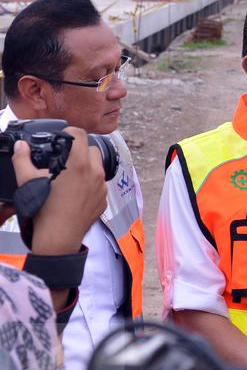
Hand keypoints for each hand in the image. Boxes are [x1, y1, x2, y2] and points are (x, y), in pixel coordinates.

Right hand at [15, 130, 106, 254]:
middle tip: (65, 157)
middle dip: (80, 150)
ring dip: (87, 166)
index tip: (62, 137)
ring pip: (98, 167)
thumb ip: (22, 159)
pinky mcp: (103, 200)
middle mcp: (95, 173)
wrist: (58, 237)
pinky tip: (76, 190)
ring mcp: (102, 187)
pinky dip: (90, 183)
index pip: (80, 135)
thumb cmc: (44, 210)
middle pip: (92, 149)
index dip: (69, 132)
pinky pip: (100, 185)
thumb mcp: (27, 180)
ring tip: (69, 174)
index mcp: (79, 164)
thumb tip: (21, 146)